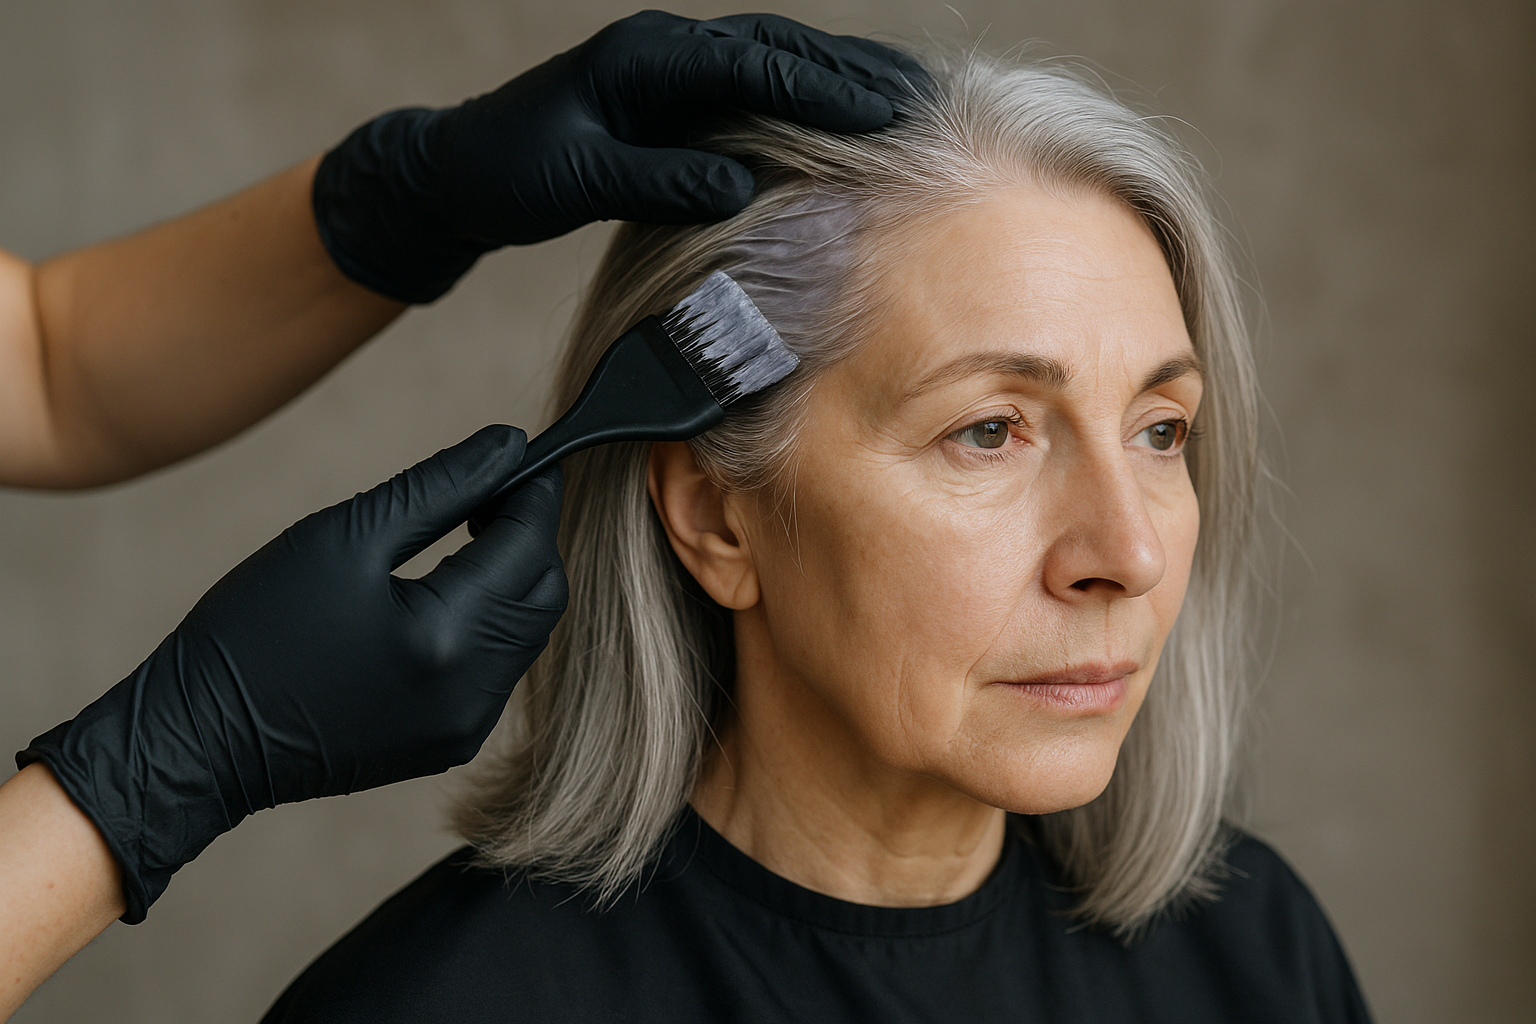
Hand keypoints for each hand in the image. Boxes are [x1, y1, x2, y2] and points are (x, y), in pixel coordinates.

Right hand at [16, 425, 565, 921]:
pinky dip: (491, 625)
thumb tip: (510, 444)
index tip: (521, 456)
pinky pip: (500, 670)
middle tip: (489, 494)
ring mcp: (466, 727)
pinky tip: (447, 597)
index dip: (533, 492)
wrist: (199, 740)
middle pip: (545, 593)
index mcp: (447, 638)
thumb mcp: (344, 535)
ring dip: (513, 580)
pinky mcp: (451, 744)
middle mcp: (472, 693)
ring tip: (466, 537)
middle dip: (531, 535)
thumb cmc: (256, 629)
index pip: (530, 545)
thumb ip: (441, 485)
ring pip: (529, 633)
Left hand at [312, 10, 923, 301]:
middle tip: (920, 97)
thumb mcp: (577, 180)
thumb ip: (656, 178)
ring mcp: (669, 71)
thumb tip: (738, 188)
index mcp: (643, 57)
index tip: (883, 115)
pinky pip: (749, 94)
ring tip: (901, 102)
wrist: (458, 170)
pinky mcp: (670, 101)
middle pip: (776, 48)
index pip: (750, 67)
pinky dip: (799, 105)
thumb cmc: (507, 171)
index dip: (821, 92)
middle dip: (850, 72)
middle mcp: (663, 51)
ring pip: (769, 64)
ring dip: (834, 80)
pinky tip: (838, 127)